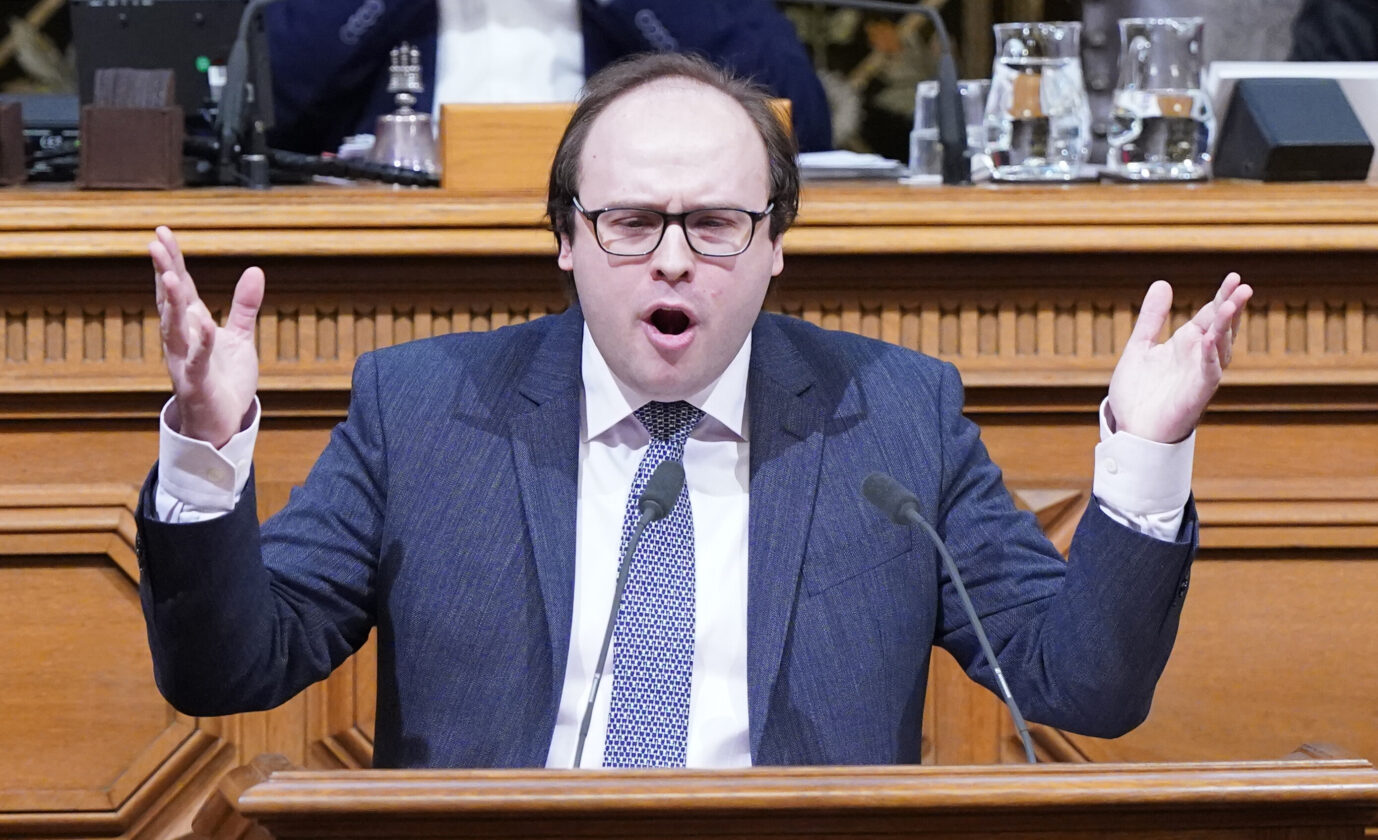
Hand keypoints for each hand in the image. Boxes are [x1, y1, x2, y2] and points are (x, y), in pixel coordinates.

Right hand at [151, 226, 263, 447]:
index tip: (162, 232)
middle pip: (171, 301)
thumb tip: (255, 270)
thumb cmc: (226, 379)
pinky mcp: (196, 383)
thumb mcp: (240, 337)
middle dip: (164, 273)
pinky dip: (202, 343)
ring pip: (174, 328)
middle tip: (155, 244)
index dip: (172, 261)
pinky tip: (205, 324)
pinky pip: (197, 361)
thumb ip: (244, 306)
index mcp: (193, 325)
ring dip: (172, 304)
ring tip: (171, 277)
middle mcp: (183, 339)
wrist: (224, 422)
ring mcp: (185, 361)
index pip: (181, 287)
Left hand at [1107, 273, 1252, 442]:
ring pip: (1220, 348)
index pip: (1209, 315)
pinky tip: (1212, 339)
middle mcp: (1198, 357)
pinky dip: (1211, 356)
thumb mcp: (1140, 346)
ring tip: (1229, 305)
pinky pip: (1209, 373)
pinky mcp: (1196, 394)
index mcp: (1187, 344)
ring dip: (1225, 327)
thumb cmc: (1138, 393)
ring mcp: (1199, 375)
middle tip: (1242, 287)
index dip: (1221, 297)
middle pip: (1221, 327)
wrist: (1130, 429)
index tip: (1233, 277)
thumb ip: (1152, 318)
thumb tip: (1163, 283)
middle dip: (1231, 307)